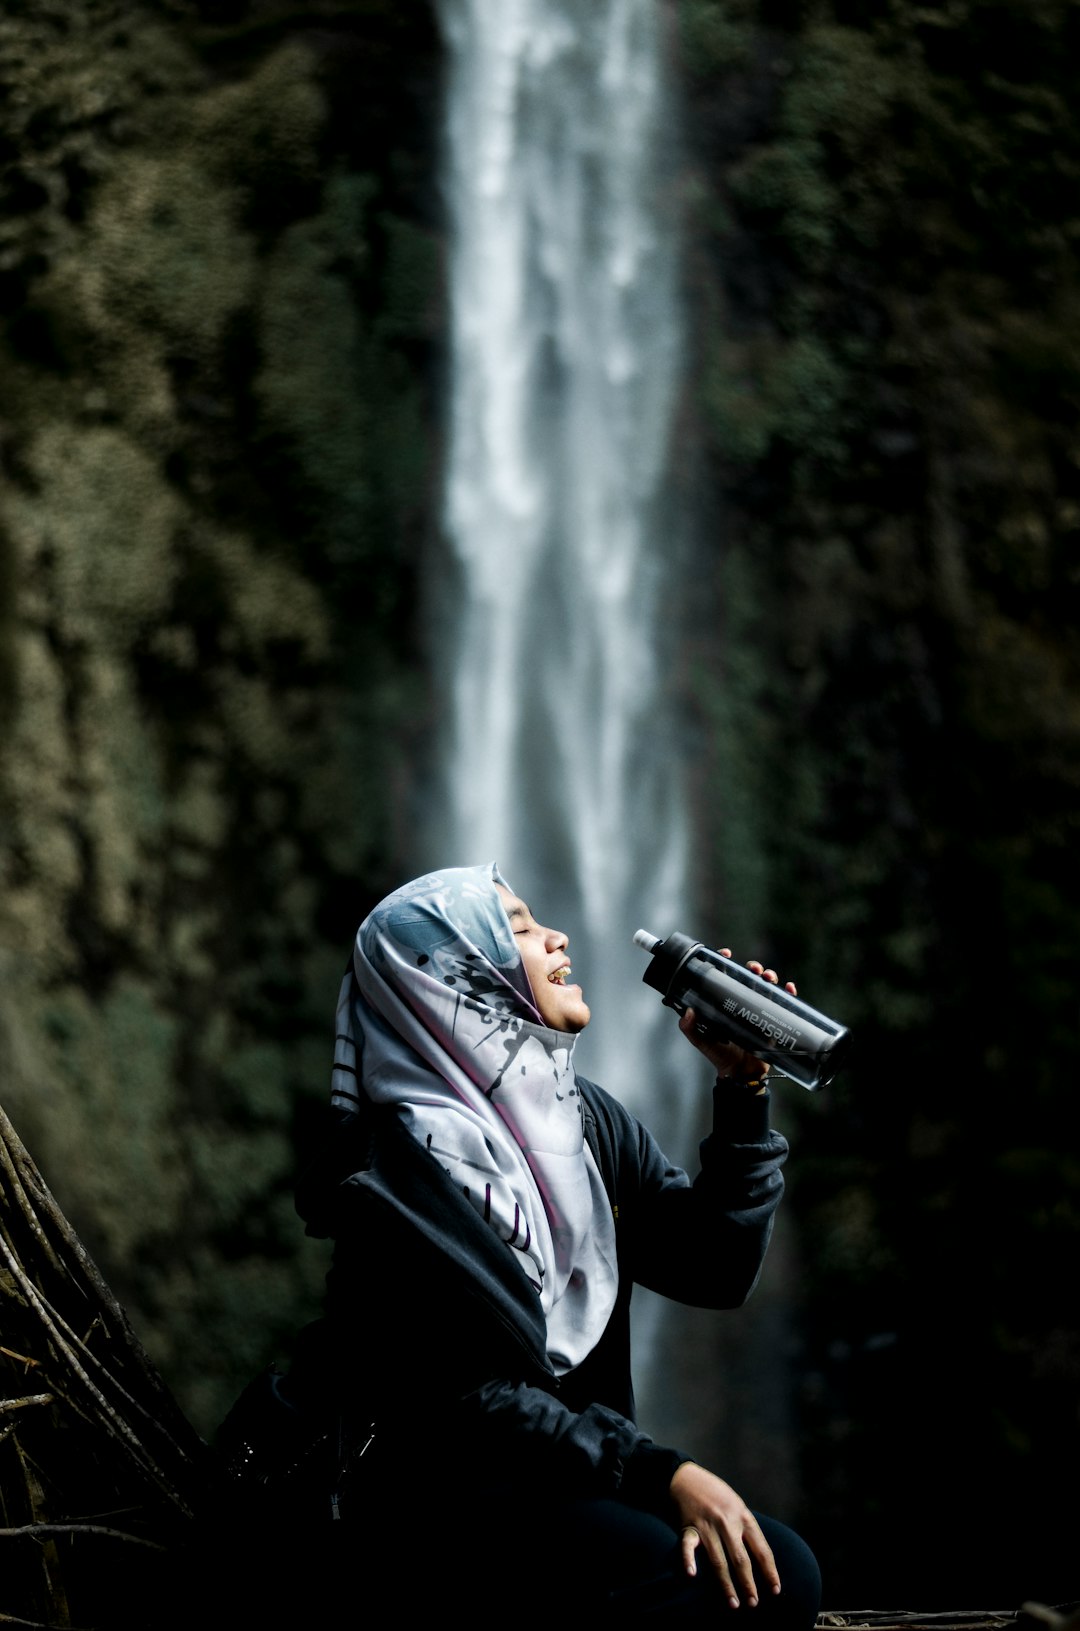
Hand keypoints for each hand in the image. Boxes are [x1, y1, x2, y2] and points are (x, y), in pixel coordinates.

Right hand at [670, 1461, 780, 1606]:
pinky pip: (688, 1547)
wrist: (686, 1477)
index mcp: (744, 1516)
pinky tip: (692, 1576)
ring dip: (726, 1585)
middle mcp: (727, 1522)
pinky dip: (689, 1561)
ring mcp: (707, 1525)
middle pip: (741, 1559)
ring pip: (719, 1561)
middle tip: (753, 1604)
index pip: (762, 1549)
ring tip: (734, 1604)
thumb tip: (761, 1559)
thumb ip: (747, 1528)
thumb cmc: (715, 1494)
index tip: (775, 1590)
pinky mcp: (688, 1527)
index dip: (770, 1571)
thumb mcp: (737, 1505)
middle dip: (749, 1584)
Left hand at [678, 952, 796, 1084]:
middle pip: (749, 977)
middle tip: (754, 969)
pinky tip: (788, 988)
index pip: (725, 976)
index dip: (725, 961)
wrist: (741, 1074)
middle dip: (753, 967)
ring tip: (768, 978)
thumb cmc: (720, 1055)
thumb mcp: (701, 1040)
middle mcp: (742, 1001)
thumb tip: (688, 1011)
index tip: (726, 953)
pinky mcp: (773, 1019)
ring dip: (770, 976)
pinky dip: (788, 993)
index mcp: (724, 1001)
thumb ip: (690, 1028)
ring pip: (767, 985)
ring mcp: (758, 1009)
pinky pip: (784, 1003)